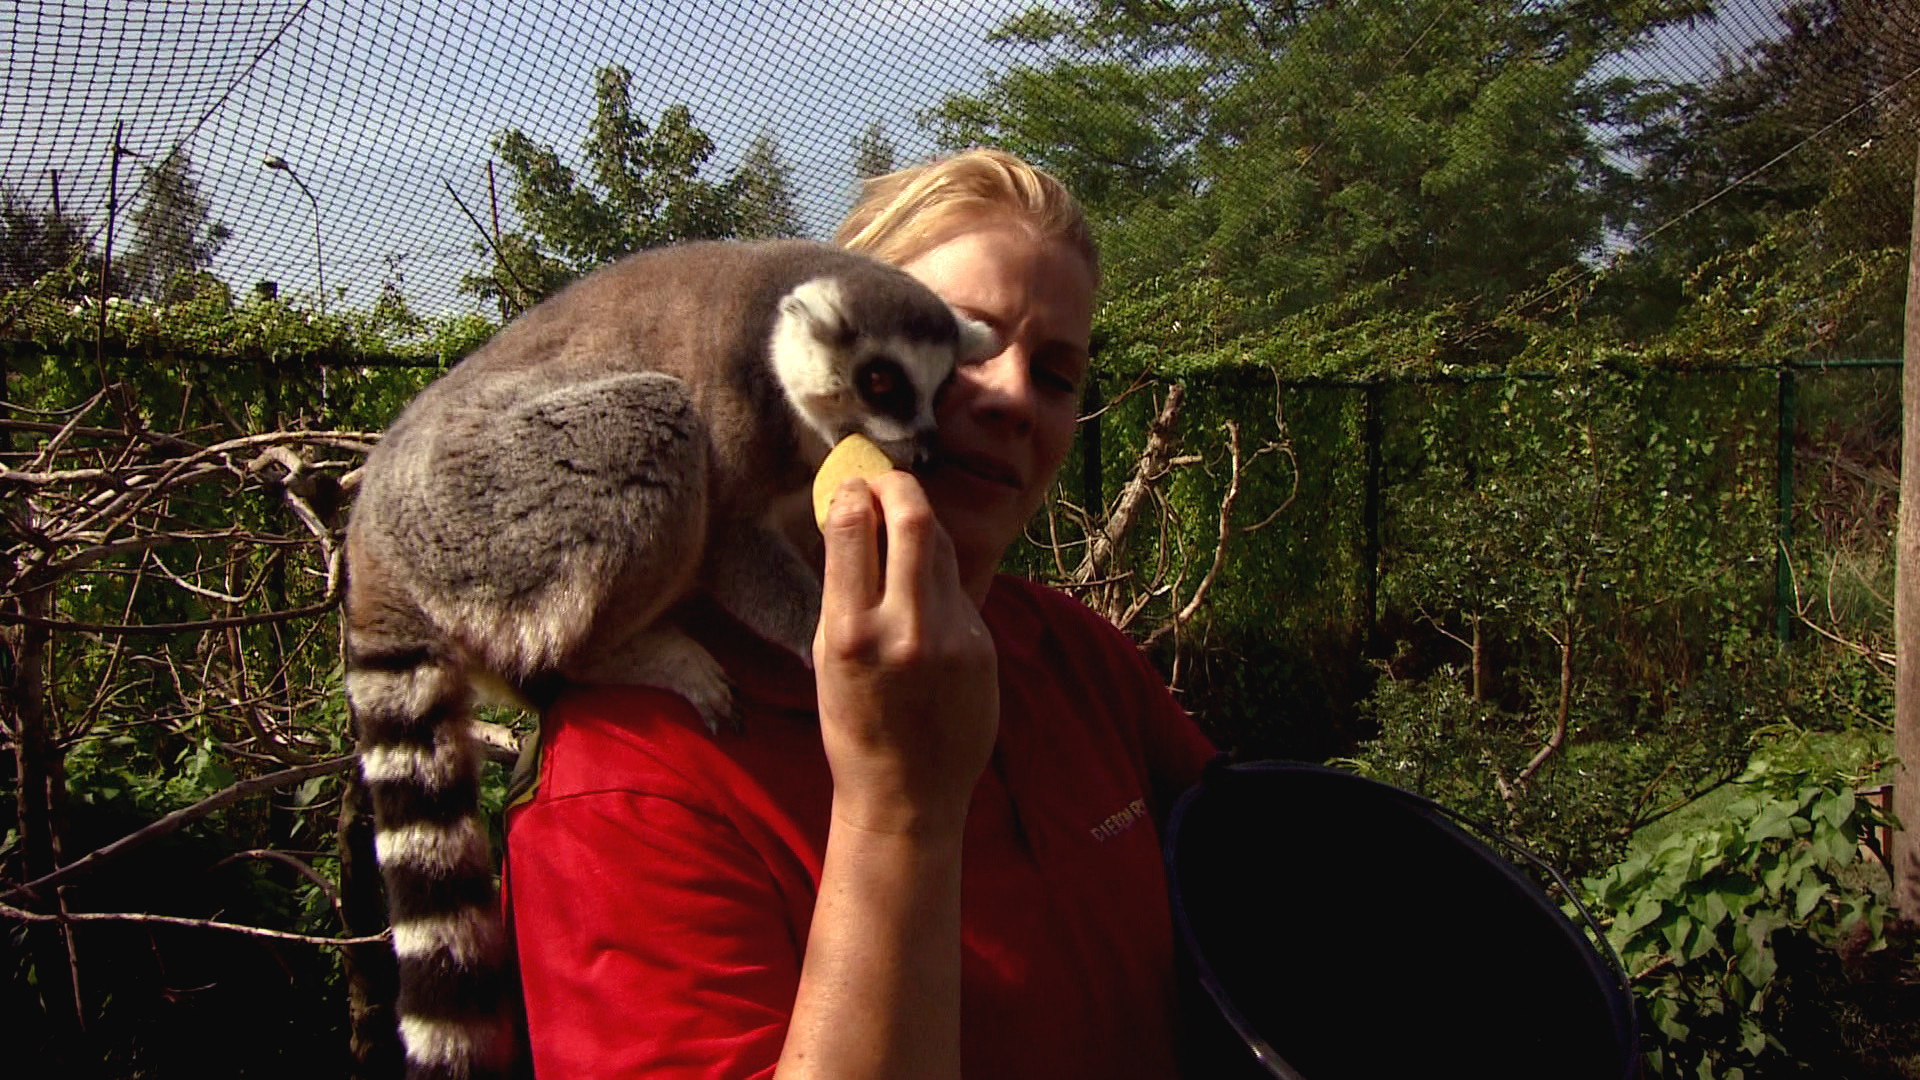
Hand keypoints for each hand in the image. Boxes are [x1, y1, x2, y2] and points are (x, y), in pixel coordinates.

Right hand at [811, 472, 998, 837]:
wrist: (907, 791)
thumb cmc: (854, 723)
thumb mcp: (826, 655)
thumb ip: (842, 589)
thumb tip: (851, 518)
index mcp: (849, 632)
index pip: (852, 525)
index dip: (852, 491)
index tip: (851, 488)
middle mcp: (904, 628)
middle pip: (915, 517)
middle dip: (899, 486)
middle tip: (888, 485)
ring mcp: (952, 636)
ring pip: (943, 546)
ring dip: (922, 527)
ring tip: (904, 533)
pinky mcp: (982, 645)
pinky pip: (959, 589)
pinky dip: (939, 580)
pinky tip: (926, 604)